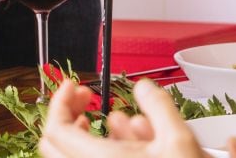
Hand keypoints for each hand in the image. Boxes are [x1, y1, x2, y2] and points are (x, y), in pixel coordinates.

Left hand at [38, 79, 235, 157]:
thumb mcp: (180, 141)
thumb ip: (158, 106)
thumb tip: (144, 87)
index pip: (55, 128)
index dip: (61, 100)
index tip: (74, 85)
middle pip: (55, 144)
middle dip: (70, 114)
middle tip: (86, 99)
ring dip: (89, 134)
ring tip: (116, 120)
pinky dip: (102, 152)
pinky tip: (130, 144)